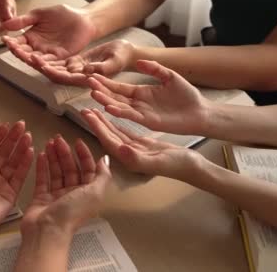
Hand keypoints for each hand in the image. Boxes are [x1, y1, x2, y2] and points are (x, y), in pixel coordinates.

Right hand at [0, 5, 96, 62]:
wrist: (83, 19)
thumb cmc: (63, 15)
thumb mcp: (40, 14)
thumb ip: (24, 20)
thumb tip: (6, 23)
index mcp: (31, 37)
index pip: (18, 42)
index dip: (11, 42)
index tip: (5, 39)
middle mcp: (38, 48)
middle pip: (25, 53)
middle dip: (18, 51)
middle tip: (12, 48)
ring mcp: (49, 53)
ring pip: (35, 58)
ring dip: (28, 57)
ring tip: (21, 54)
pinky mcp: (60, 57)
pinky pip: (50, 61)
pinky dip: (43, 61)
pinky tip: (36, 59)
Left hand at [0, 121, 33, 235]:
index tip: (6, 125)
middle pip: (4, 153)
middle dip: (12, 139)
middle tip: (21, 125)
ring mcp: (1, 184)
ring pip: (13, 162)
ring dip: (20, 148)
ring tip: (28, 135)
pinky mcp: (10, 194)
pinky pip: (19, 176)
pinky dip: (25, 164)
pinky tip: (30, 151)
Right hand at [21, 135, 111, 235]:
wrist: (48, 230)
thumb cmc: (72, 212)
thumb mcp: (94, 192)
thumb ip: (102, 175)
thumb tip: (106, 159)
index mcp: (87, 193)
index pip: (87, 169)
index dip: (83, 154)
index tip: (76, 141)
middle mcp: (73, 194)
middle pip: (70, 168)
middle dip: (65, 152)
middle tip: (57, 138)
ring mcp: (56, 196)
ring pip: (56, 171)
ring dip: (53, 156)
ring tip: (48, 143)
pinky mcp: (41, 197)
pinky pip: (42, 179)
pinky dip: (41, 166)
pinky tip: (40, 154)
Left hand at [31, 40, 133, 85]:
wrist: (125, 52)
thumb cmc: (122, 58)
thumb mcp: (114, 62)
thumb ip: (101, 68)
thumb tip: (87, 71)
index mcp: (85, 79)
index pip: (64, 77)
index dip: (52, 71)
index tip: (41, 64)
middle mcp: (76, 76)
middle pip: (54, 72)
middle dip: (40, 65)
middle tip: (26, 56)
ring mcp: (74, 69)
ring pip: (53, 65)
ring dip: (39, 60)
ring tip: (25, 51)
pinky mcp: (73, 61)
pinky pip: (57, 59)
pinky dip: (46, 54)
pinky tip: (35, 47)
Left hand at [81, 108, 205, 180]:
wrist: (192, 167)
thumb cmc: (177, 165)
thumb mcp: (157, 161)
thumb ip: (137, 157)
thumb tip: (120, 149)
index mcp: (128, 159)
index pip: (108, 140)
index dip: (96, 127)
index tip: (87, 113)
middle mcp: (127, 155)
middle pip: (107, 136)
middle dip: (95, 123)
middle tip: (84, 108)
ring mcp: (133, 151)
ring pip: (114, 134)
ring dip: (103, 122)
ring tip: (93, 109)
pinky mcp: (140, 146)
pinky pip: (124, 133)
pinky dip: (116, 124)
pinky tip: (110, 117)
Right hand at [88, 60, 209, 134]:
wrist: (200, 111)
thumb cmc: (187, 95)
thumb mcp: (169, 76)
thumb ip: (154, 69)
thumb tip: (138, 62)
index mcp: (141, 93)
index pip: (119, 87)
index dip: (106, 82)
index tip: (93, 76)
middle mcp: (137, 103)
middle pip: (115, 96)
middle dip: (101, 90)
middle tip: (87, 83)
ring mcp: (141, 113)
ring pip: (119, 106)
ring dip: (106, 101)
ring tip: (93, 94)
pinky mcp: (148, 121)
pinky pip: (130, 116)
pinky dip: (119, 111)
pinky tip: (109, 107)